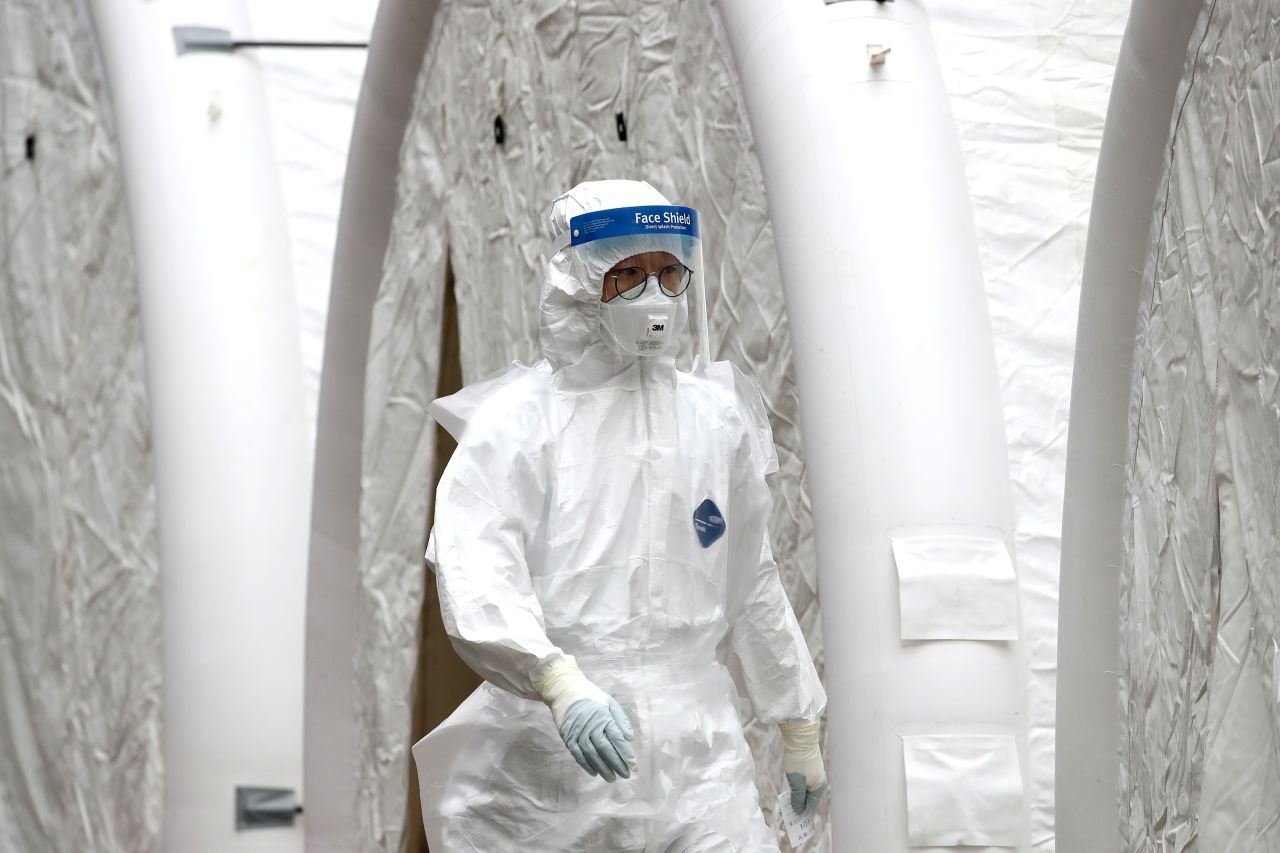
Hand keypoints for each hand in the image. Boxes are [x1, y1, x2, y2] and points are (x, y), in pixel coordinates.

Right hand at [537, 662, 637, 781]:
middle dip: (617, 764)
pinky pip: (578, 755)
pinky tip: (595, 773)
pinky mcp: (568, 738)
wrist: (565, 690)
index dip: (626, 754)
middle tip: (626, 775)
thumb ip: (621, 719)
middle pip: (606, 750)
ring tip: (612, 778)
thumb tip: (630, 738)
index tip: (634, 766)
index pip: (617, 739)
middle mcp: (591, 727)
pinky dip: (586, 765)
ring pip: (592, 755)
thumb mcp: (609, 702)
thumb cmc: (591, 696)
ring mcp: (578, 733)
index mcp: (604, 717)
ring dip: (603, 768)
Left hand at [780, 720, 826, 813]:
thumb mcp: (796, 782)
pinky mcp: (807, 769)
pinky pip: (802, 785)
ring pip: (804, 793)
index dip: (801, 816)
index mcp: (819, 787)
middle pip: (807, 801)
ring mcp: (813, 775)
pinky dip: (795, 792)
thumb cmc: (799, 760)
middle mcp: (818, 782)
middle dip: (797, 811)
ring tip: (785, 811)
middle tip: (786, 821)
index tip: (791, 825)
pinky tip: (788, 797)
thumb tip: (798, 811)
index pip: (810, 806)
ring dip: (795, 801)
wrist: (800, 737)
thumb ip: (798, 798)